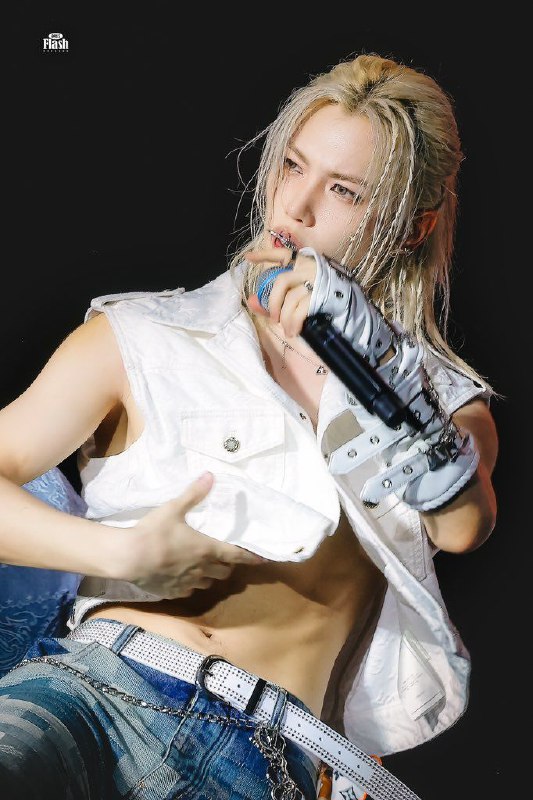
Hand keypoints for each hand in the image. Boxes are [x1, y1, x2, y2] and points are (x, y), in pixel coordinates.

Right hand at [114, 472, 265, 597]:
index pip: (236, 555)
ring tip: (206, 567)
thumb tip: (210, 475)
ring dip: (211, 575)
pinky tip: (184, 577)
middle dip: (228, 565)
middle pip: (225, 572)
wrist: (129, 558)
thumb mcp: (174, 509)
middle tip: (225, 556)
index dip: (251, 557)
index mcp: (207, 549)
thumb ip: (194, 494)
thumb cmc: (154, 532)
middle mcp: (202, 569)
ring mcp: (188, 583)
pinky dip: (192, 584)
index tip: (262, 560)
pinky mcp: (174, 592)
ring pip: (209, 583)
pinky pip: (190, 590)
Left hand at [244, 246, 316, 337]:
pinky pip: (300, 310)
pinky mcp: (321, 295)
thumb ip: (274, 299)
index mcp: (304, 262)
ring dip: (285, 318)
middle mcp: (309, 267)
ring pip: (290, 298)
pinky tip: (294, 330)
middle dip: (273, 302)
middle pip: (281, 281)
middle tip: (273, 318)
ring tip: (287, 330)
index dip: (264, 255)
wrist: (353, 309)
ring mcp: (316, 280)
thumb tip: (251, 301)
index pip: (282, 254)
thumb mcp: (300, 296)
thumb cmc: (324, 300)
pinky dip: (293, 323)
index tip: (248, 258)